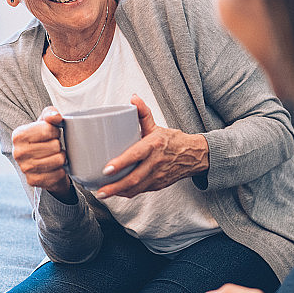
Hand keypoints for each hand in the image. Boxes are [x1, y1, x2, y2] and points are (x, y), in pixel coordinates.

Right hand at [11, 107, 73, 200]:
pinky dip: (61, 170)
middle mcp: (18, 152)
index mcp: (19, 135)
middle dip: (58, 145)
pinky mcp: (33, 181)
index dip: (55, 131)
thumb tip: (55, 116)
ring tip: (54, 156)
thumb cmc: (44, 139)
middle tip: (53, 147)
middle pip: (54, 146)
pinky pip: (58, 174)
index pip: (48, 129)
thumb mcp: (46, 122)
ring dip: (61, 157)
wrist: (42, 162)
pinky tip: (54, 167)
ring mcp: (25, 168)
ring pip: (58, 160)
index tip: (52, 134)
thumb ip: (51, 114)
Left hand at [94, 94, 209, 198]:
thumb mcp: (156, 126)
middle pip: (134, 178)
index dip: (121, 163)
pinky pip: (141, 191)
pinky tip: (117, 192)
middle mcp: (156, 162)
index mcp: (154, 145)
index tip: (106, 169)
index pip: (136, 155)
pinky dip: (128, 193)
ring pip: (137, 188)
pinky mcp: (158, 185)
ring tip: (104, 193)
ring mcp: (158, 176)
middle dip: (115, 186)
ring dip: (119, 192)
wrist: (193, 155)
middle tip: (100, 190)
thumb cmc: (171, 140)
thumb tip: (133, 98)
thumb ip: (143, 112)